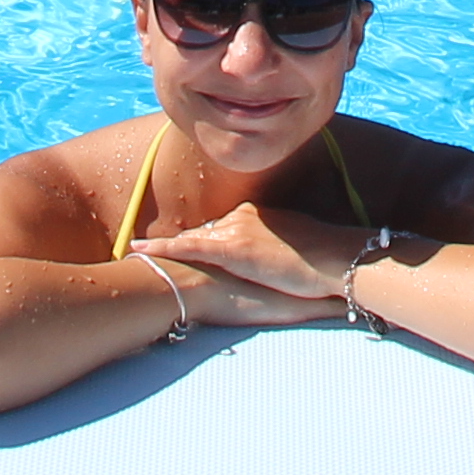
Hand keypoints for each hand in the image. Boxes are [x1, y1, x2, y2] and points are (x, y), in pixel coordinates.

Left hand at [133, 201, 359, 322]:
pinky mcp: (234, 248)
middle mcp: (244, 215)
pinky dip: (165, 250)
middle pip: (205, 231)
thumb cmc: (326, 259)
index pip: (223, 226)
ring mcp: (238, 229)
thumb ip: (278, 247)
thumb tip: (273, 258)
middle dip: (182, 243)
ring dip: (165, 247)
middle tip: (145, 248)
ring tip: (136, 250)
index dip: (204, 239)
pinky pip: (191, 248)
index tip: (185, 244)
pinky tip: (143, 252)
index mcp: (259, 214)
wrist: (337, 258)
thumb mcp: (297, 246)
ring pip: (193, 238)